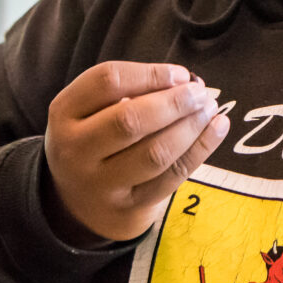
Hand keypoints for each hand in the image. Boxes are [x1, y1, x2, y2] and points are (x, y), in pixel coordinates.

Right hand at [42, 61, 228, 243]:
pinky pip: (171, 178)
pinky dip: (201, 149)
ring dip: (191, 126)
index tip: (180, 73)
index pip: (107, 82)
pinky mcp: (127, 209)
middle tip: (199, 93)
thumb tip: (185, 80)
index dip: (150, 73)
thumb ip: (131, 90)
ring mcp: (100, 185)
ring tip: (209, 108)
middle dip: (174, 102)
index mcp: (65, 112)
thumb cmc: (96, 138)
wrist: (77, 203)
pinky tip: (217, 128)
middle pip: (129, 120)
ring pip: (154, 153)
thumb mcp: (92, 110)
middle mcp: (75, 150)